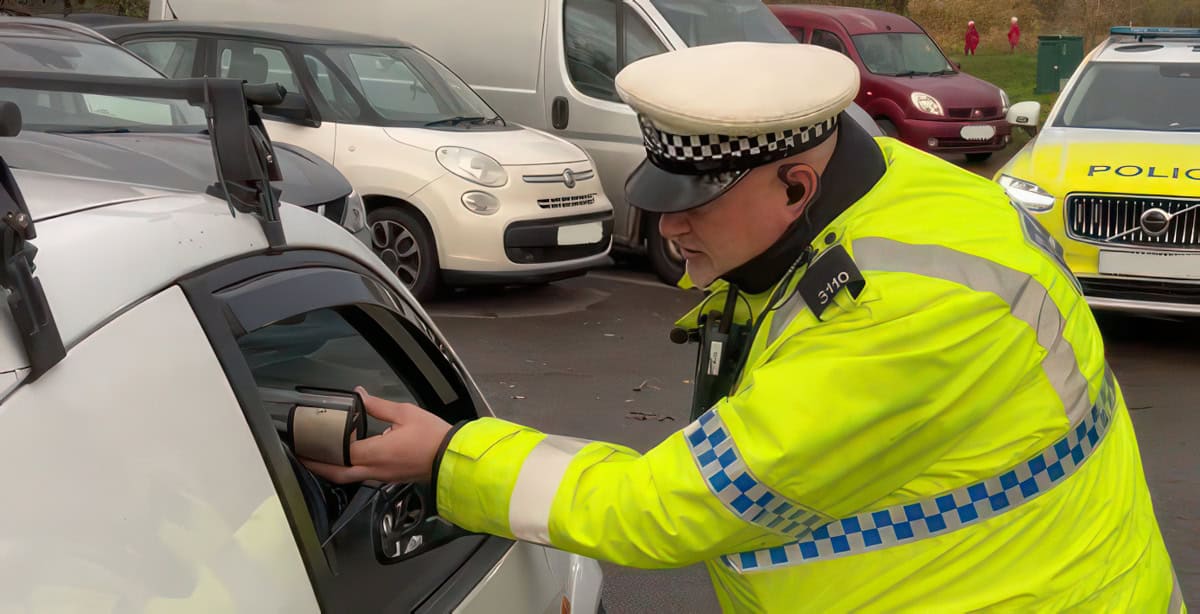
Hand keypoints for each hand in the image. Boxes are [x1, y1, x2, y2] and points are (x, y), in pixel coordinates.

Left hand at [300, 387, 451, 483]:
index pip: (340, 452)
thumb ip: (377, 405)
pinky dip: (348, 470)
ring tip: (319, 458)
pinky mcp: (390, 477)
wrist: (452, 457)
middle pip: (337, 474)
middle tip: (302, 456)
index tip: (310, 437)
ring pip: (348, 478)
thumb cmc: (432, 436)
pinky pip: (362, 476)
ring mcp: (382, 476)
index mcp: (376, 453)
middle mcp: (375, 469)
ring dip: (331, 470)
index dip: (324, 444)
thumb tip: (360, 395)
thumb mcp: (404, 413)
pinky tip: (346, 461)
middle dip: (317, 466)